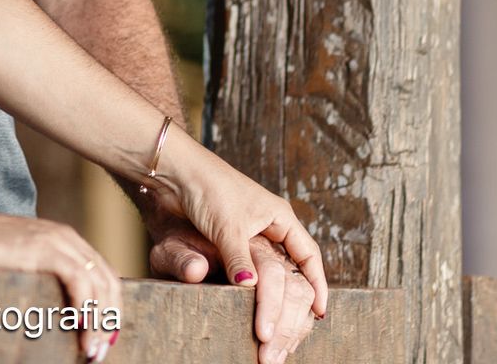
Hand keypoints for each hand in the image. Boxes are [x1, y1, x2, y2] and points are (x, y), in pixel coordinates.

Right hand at [0, 209, 122, 360]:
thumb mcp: (20, 268)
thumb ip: (42, 282)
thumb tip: (57, 316)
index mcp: (64, 241)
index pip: (104, 276)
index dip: (110, 309)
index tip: (103, 338)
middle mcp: (67, 238)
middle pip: (108, 281)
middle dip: (110, 320)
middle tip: (99, 351)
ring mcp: (58, 241)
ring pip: (99, 282)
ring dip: (99, 321)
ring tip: (90, 349)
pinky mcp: (45, 249)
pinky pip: (80, 280)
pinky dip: (86, 306)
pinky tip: (80, 326)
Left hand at [163, 141, 328, 320]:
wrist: (177, 171)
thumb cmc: (208, 189)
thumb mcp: (228, 227)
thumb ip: (239, 258)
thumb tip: (249, 286)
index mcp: (280, 216)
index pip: (308, 255)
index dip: (317, 283)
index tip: (320, 312)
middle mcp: (270, 224)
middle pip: (293, 266)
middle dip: (298, 295)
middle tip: (300, 325)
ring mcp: (250, 232)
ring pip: (272, 270)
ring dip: (277, 294)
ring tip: (280, 321)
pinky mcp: (229, 239)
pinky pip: (250, 268)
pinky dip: (255, 287)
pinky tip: (253, 304)